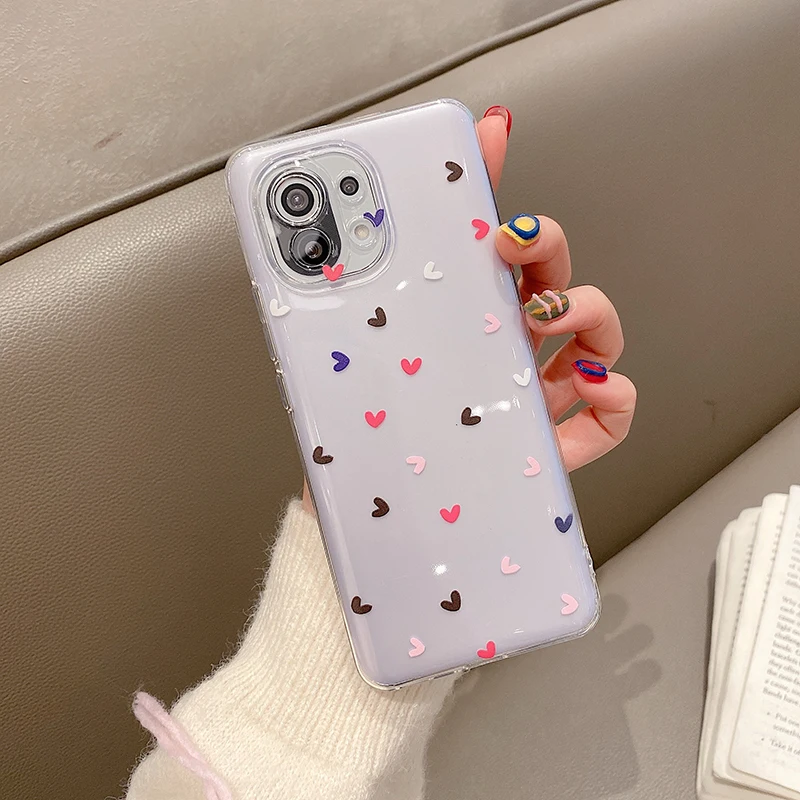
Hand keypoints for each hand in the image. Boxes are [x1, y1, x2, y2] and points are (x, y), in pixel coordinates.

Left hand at [303, 107, 635, 510]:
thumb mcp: (366, 330)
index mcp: (470, 317)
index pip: (512, 254)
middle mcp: (507, 347)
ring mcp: (535, 392)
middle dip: (550, 252)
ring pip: (596, 337)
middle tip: (514, 249)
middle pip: (559, 279)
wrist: (369, 497)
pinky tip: (585, 387)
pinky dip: (615, 396)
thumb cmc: (372, 414)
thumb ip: (374, 269)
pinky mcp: (554, 442)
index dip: (523, 221)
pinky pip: (611, 414)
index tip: (502, 213)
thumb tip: (358, 210)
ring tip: (547, 320)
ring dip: (590, 314)